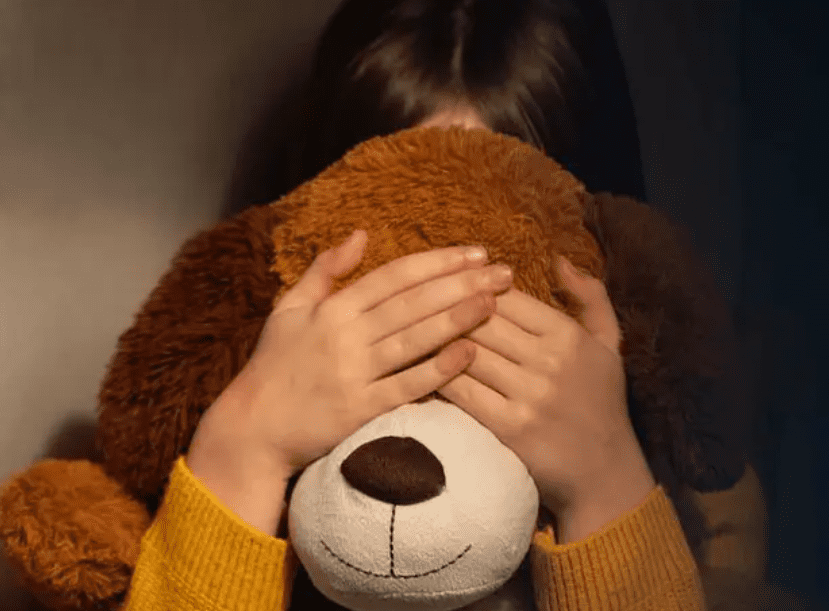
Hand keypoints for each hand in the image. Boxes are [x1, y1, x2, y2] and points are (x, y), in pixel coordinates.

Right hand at [192, 230, 514, 481]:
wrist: (252, 428)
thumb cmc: (273, 365)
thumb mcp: (289, 308)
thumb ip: (324, 270)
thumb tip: (360, 234)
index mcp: (332, 308)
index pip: (395, 276)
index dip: (438, 262)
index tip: (474, 252)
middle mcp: (346, 335)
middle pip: (413, 302)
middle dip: (462, 283)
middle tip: (503, 272)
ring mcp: (354, 373)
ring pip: (414, 339)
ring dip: (457, 318)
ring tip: (495, 303)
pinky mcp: (360, 410)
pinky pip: (405, 386)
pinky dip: (438, 369)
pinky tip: (468, 353)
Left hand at [439, 256, 654, 525]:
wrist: (604, 471)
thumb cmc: (603, 401)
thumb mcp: (609, 343)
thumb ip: (590, 296)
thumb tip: (558, 259)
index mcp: (568, 335)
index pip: (507, 297)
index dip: (475, 289)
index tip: (454, 289)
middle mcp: (549, 361)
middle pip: (480, 320)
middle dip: (448, 310)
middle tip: (418, 305)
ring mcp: (528, 395)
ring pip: (465, 352)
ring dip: (434, 339)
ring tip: (408, 330)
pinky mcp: (508, 427)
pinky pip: (460, 391)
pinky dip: (435, 376)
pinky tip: (418, 368)